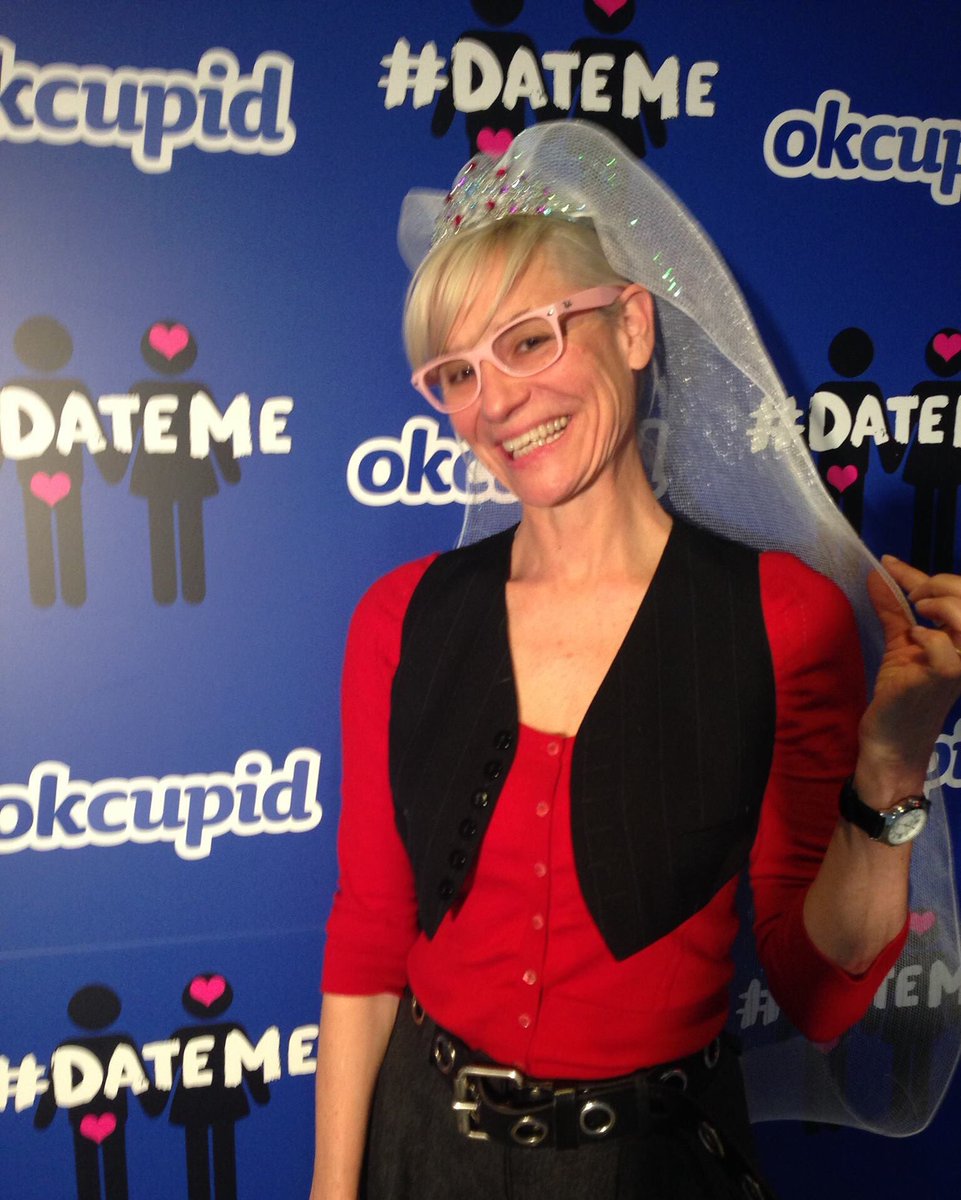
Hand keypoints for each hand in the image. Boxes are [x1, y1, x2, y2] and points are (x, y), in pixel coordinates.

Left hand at [860, 556, 960, 780]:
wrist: (891, 740)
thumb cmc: (901, 693)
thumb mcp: (900, 643)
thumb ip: (894, 609)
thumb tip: (878, 573)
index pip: (958, 596)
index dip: (923, 575)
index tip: (889, 563)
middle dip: (940, 586)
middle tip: (910, 597)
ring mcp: (958, 669)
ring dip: (943, 607)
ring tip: (917, 612)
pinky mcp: (939, 684)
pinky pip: (949, 656)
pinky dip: (931, 639)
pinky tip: (914, 638)